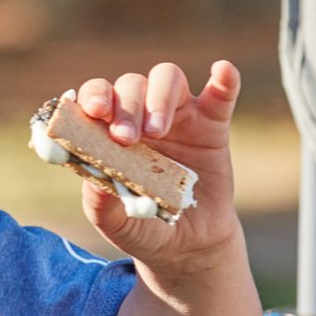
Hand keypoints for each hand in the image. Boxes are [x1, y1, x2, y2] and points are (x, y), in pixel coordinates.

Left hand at [74, 60, 242, 268]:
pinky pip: (220, 95)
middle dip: (125, 106)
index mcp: (106, 131)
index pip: (94, 98)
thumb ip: (99, 200)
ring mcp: (176, 116)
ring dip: (158, 97)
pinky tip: (223, 70)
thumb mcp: (114, 220)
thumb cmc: (140, 225)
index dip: (92, 97)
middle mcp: (138, 115)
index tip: (95, 112)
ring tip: (157, 131)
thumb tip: (91, 175)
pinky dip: (224, 80)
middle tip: (126, 137)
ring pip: (166, 79)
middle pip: (129, 84)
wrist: (187, 245)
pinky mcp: (212, 125)